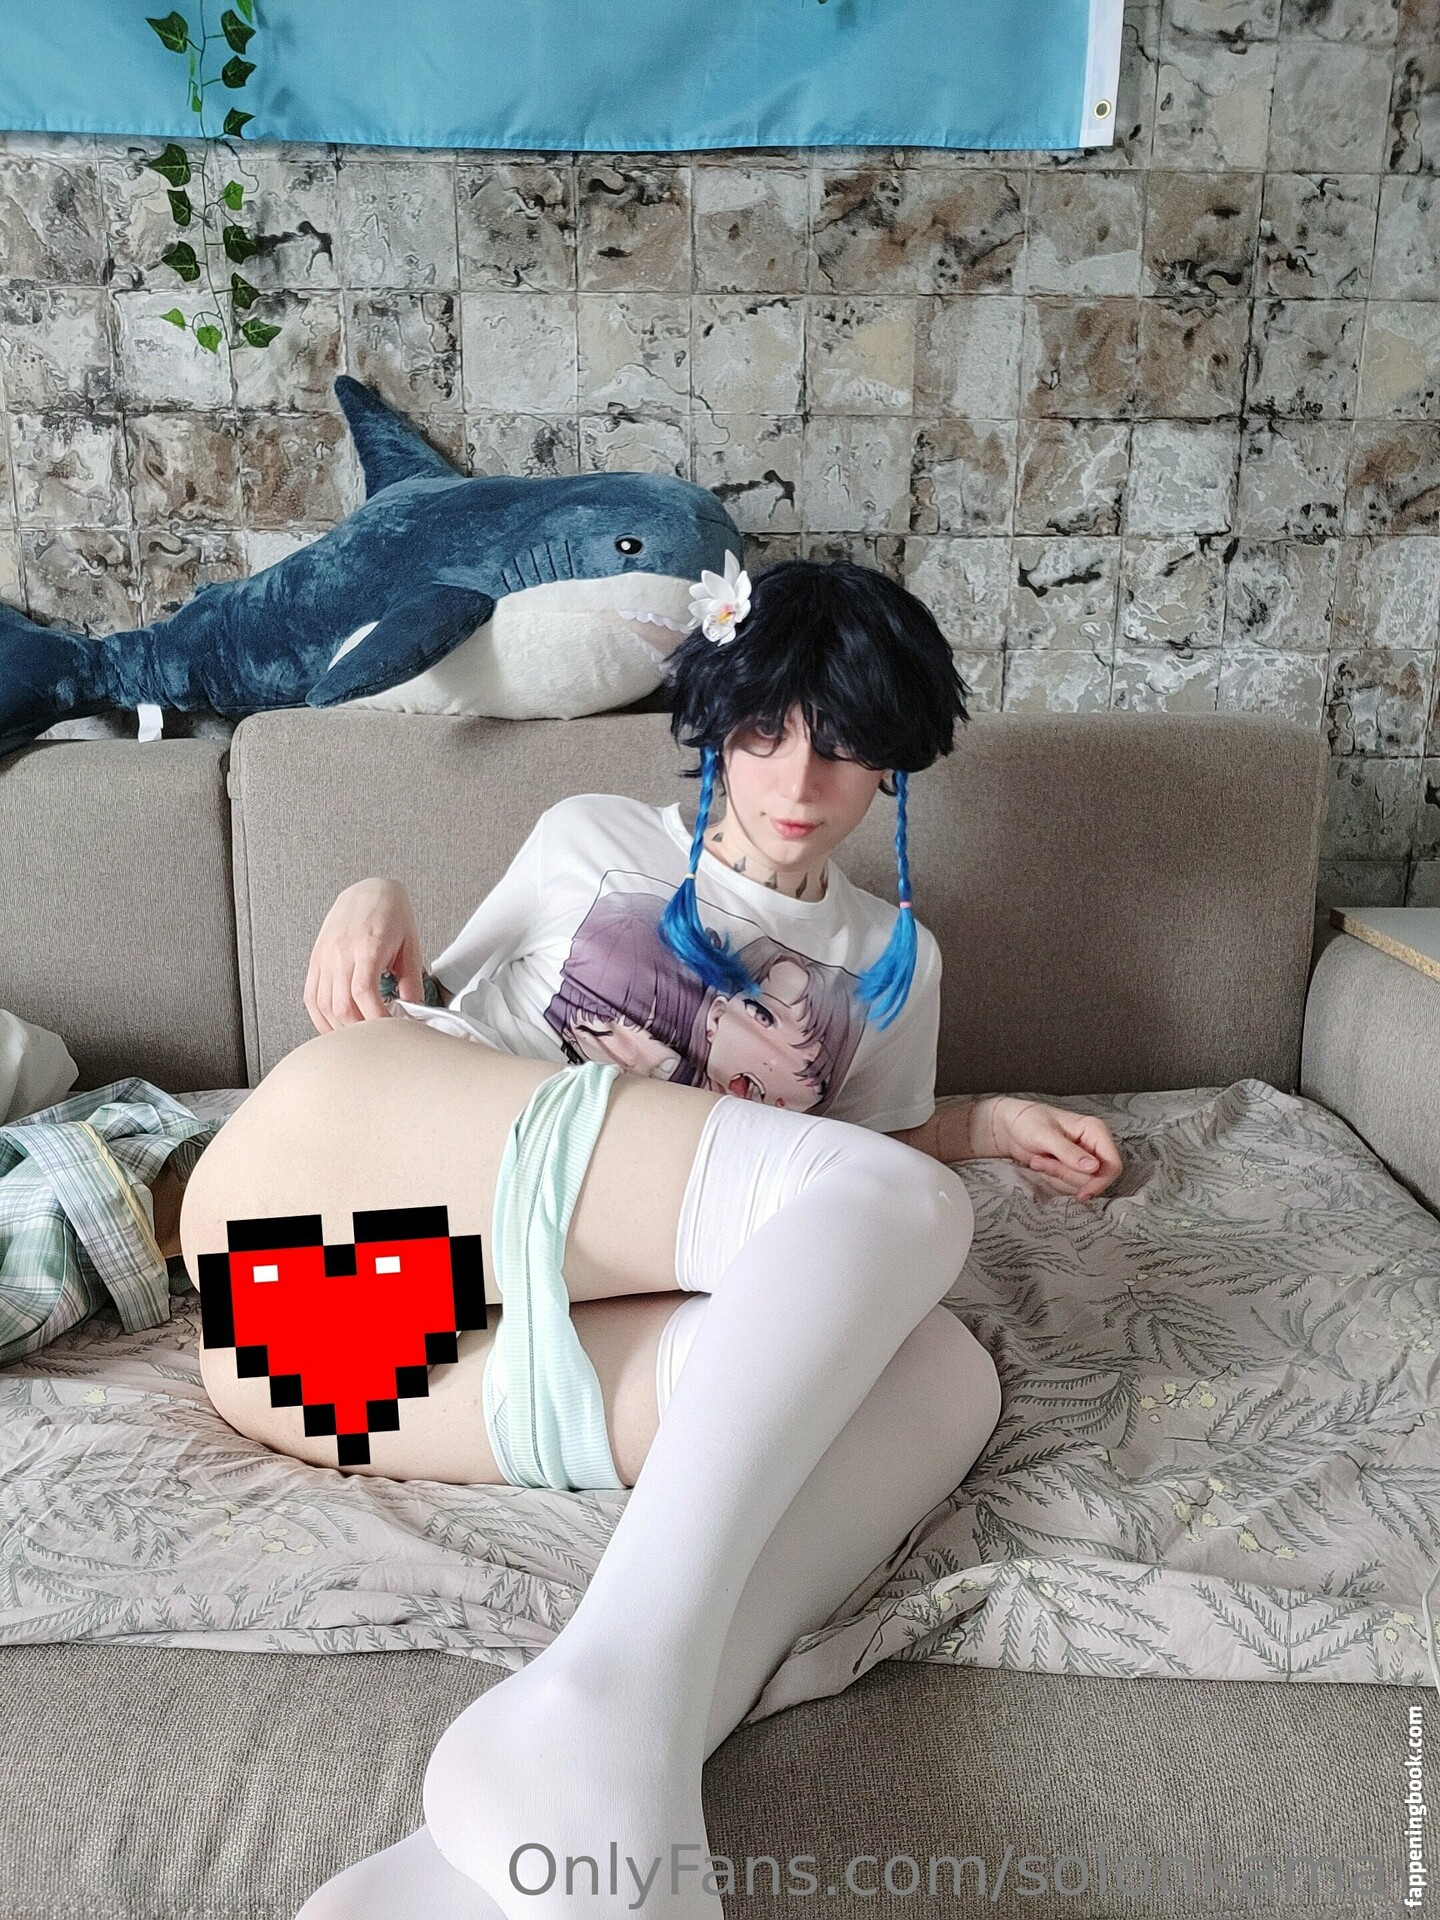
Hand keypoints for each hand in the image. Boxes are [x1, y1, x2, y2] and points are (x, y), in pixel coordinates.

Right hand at [304, 878, 424, 1031]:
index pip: (363, 993)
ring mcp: (324, 956)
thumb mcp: (411, 944)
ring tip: (359, 1036)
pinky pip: (311, 996)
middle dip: (359, 1030)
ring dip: (340, 1028)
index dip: (376, 1020)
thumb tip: (414, 1011)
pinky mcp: (316, 960)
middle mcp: (340, 952)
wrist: (369, 889)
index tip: (390, 1032)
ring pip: (323, 1005)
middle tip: (377, 1039)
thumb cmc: (391, 913)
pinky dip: (320, 1017)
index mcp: (367, 946)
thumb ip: (412, 980)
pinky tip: (335, 1026)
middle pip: (341, 1005)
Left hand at [993, 1097, 1122, 1199]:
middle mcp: (1093, 1146)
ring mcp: (1083, 1159)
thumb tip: (1093, 1168)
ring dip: (1056, 1177)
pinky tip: (1041, 1165)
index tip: (1082, 1193)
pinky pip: (1069, 1186)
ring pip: (1081, 1185)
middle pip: (1096, 1179)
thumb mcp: (1045, 1135)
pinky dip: (1053, 1180)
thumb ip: (1069, 1152)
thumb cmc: (1027, 1121)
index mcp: (1095, 1130)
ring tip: (1038, 1160)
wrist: (1010, 1127)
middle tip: (1042, 1161)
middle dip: (1066, 1175)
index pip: (1112, 1165)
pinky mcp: (1072, 1170)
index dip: (1100, 1182)